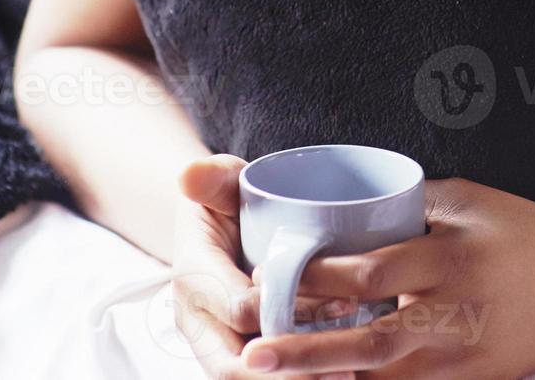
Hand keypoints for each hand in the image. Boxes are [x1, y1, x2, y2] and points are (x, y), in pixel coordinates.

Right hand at [171, 154, 358, 379]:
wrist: (213, 229)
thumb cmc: (226, 203)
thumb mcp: (221, 183)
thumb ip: (213, 178)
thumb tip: (189, 174)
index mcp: (194, 279)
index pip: (241, 308)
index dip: (290, 310)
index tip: (344, 304)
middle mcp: (197, 323)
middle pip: (234, 367)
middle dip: (289, 374)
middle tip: (346, 372)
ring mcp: (214, 346)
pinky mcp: (236, 358)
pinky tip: (339, 379)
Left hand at [237, 178, 534, 378]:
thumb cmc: (525, 228)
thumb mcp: (467, 200)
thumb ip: (405, 206)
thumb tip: (337, 208)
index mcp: (452, 260)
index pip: (371, 273)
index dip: (316, 278)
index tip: (270, 273)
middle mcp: (457, 316)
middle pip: (370, 344)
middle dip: (306, 353)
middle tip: (253, 355)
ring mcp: (467, 361)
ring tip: (279, 378)